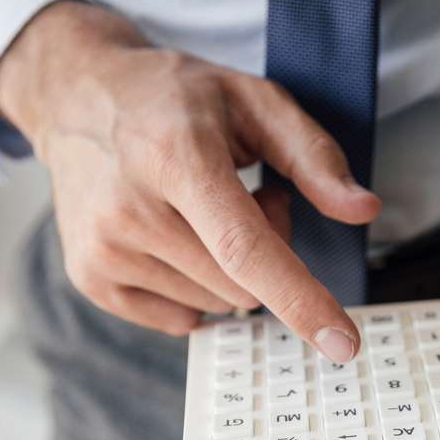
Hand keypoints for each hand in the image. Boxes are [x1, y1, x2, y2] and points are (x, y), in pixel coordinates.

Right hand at [0, 1, 379, 361]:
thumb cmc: (174, 97)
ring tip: (205, 208)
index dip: (300, 299)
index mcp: (174, 158)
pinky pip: (181, 318)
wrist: (75, 95)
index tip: (342, 343)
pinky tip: (178, 235)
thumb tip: (363, 210)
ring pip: (216, 304)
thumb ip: (314, 156)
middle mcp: (129, 209)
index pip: (244, 248)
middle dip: (269, 252)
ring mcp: (102, 249)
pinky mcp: (89, 277)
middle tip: (251, 197)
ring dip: (232, 269)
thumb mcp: (253, 100)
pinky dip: (198, 287)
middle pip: (242, 284)